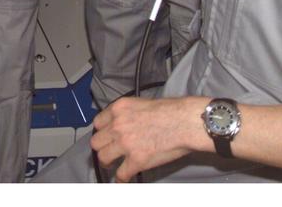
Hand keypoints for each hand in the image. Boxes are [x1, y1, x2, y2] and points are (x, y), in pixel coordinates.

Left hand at [90, 95, 209, 181]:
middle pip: (97, 142)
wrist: (185, 122)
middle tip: (108, 151)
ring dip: (108, 163)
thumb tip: (125, 123)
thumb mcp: (141, 103)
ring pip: (103, 158)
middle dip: (102, 148)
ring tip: (113, 165)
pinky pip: (121, 174)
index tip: (106, 136)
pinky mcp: (136, 160)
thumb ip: (128, 114)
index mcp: (118, 109)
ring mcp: (125, 144)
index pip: (98, 123)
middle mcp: (117, 125)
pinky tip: (123, 179)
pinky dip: (121, 178)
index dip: (102, 132)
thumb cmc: (170, 111)